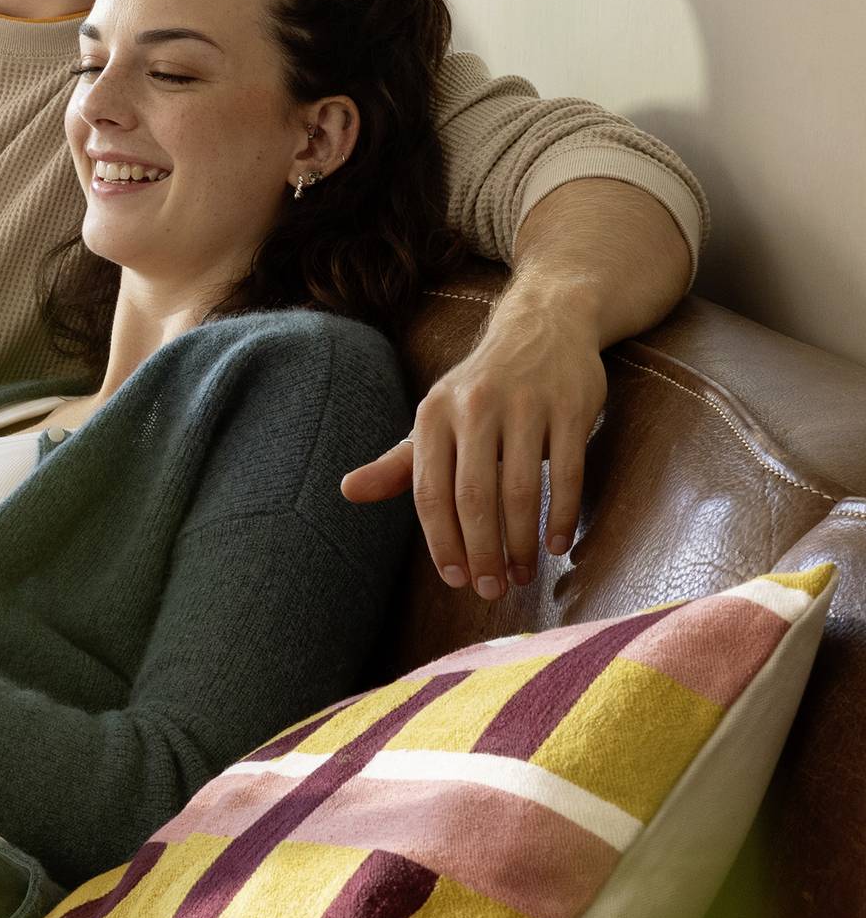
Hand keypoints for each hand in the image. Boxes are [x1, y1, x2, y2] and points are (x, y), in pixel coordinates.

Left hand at [340, 287, 606, 600]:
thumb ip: (399, 463)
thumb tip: (347, 492)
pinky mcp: (570, 406)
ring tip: (524, 574)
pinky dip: (562, 514)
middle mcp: (474, 408)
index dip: (441, 541)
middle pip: (473, 497)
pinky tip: (557, 544)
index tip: (455, 580)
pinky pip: (568, 472)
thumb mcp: (436, 420)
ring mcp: (525, 405)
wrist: (543, 326)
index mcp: (433, 415)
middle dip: (482, 551)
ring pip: (521, 490)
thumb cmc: (481, 389)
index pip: (429, 492)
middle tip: (492, 590)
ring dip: (522, 542)